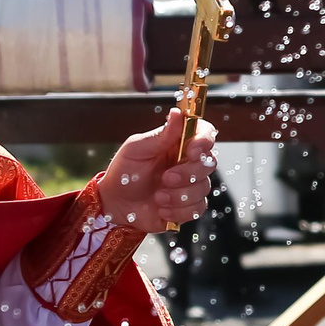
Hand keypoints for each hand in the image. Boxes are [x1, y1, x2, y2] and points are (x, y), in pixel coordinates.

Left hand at [98, 108, 216, 229]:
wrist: (115, 205)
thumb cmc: (124, 173)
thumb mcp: (137, 149)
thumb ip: (161, 134)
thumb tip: (179, 114)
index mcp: (178, 144)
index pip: (204, 134)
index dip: (204, 141)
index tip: (193, 150)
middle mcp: (188, 163)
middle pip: (209, 163)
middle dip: (188, 174)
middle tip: (166, 178)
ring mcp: (190, 185)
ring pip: (203, 188)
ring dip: (179, 195)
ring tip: (158, 197)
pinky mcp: (188, 206)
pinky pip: (197, 209)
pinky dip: (178, 211)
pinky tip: (161, 209)